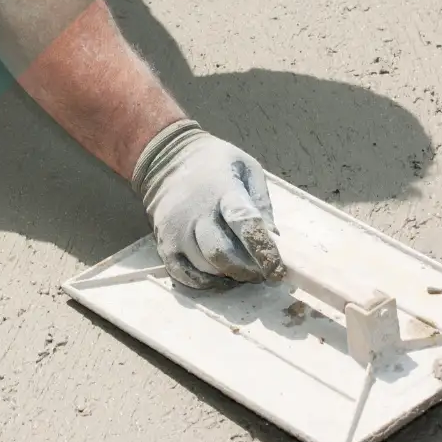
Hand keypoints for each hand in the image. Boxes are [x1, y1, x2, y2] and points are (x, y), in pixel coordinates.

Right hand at [132, 120, 286, 289]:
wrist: (164, 159)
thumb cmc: (213, 163)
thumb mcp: (246, 168)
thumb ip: (261, 202)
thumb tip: (273, 238)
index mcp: (223, 190)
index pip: (244, 223)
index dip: (263, 251)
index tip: (277, 270)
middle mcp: (197, 213)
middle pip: (222, 254)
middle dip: (247, 271)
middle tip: (261, 273)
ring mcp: (177, 230)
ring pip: (205, 268)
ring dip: (228, 276)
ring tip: (241, 270)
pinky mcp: (164, 244)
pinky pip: (184, 275)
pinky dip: (205, 283)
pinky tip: (218, 276)